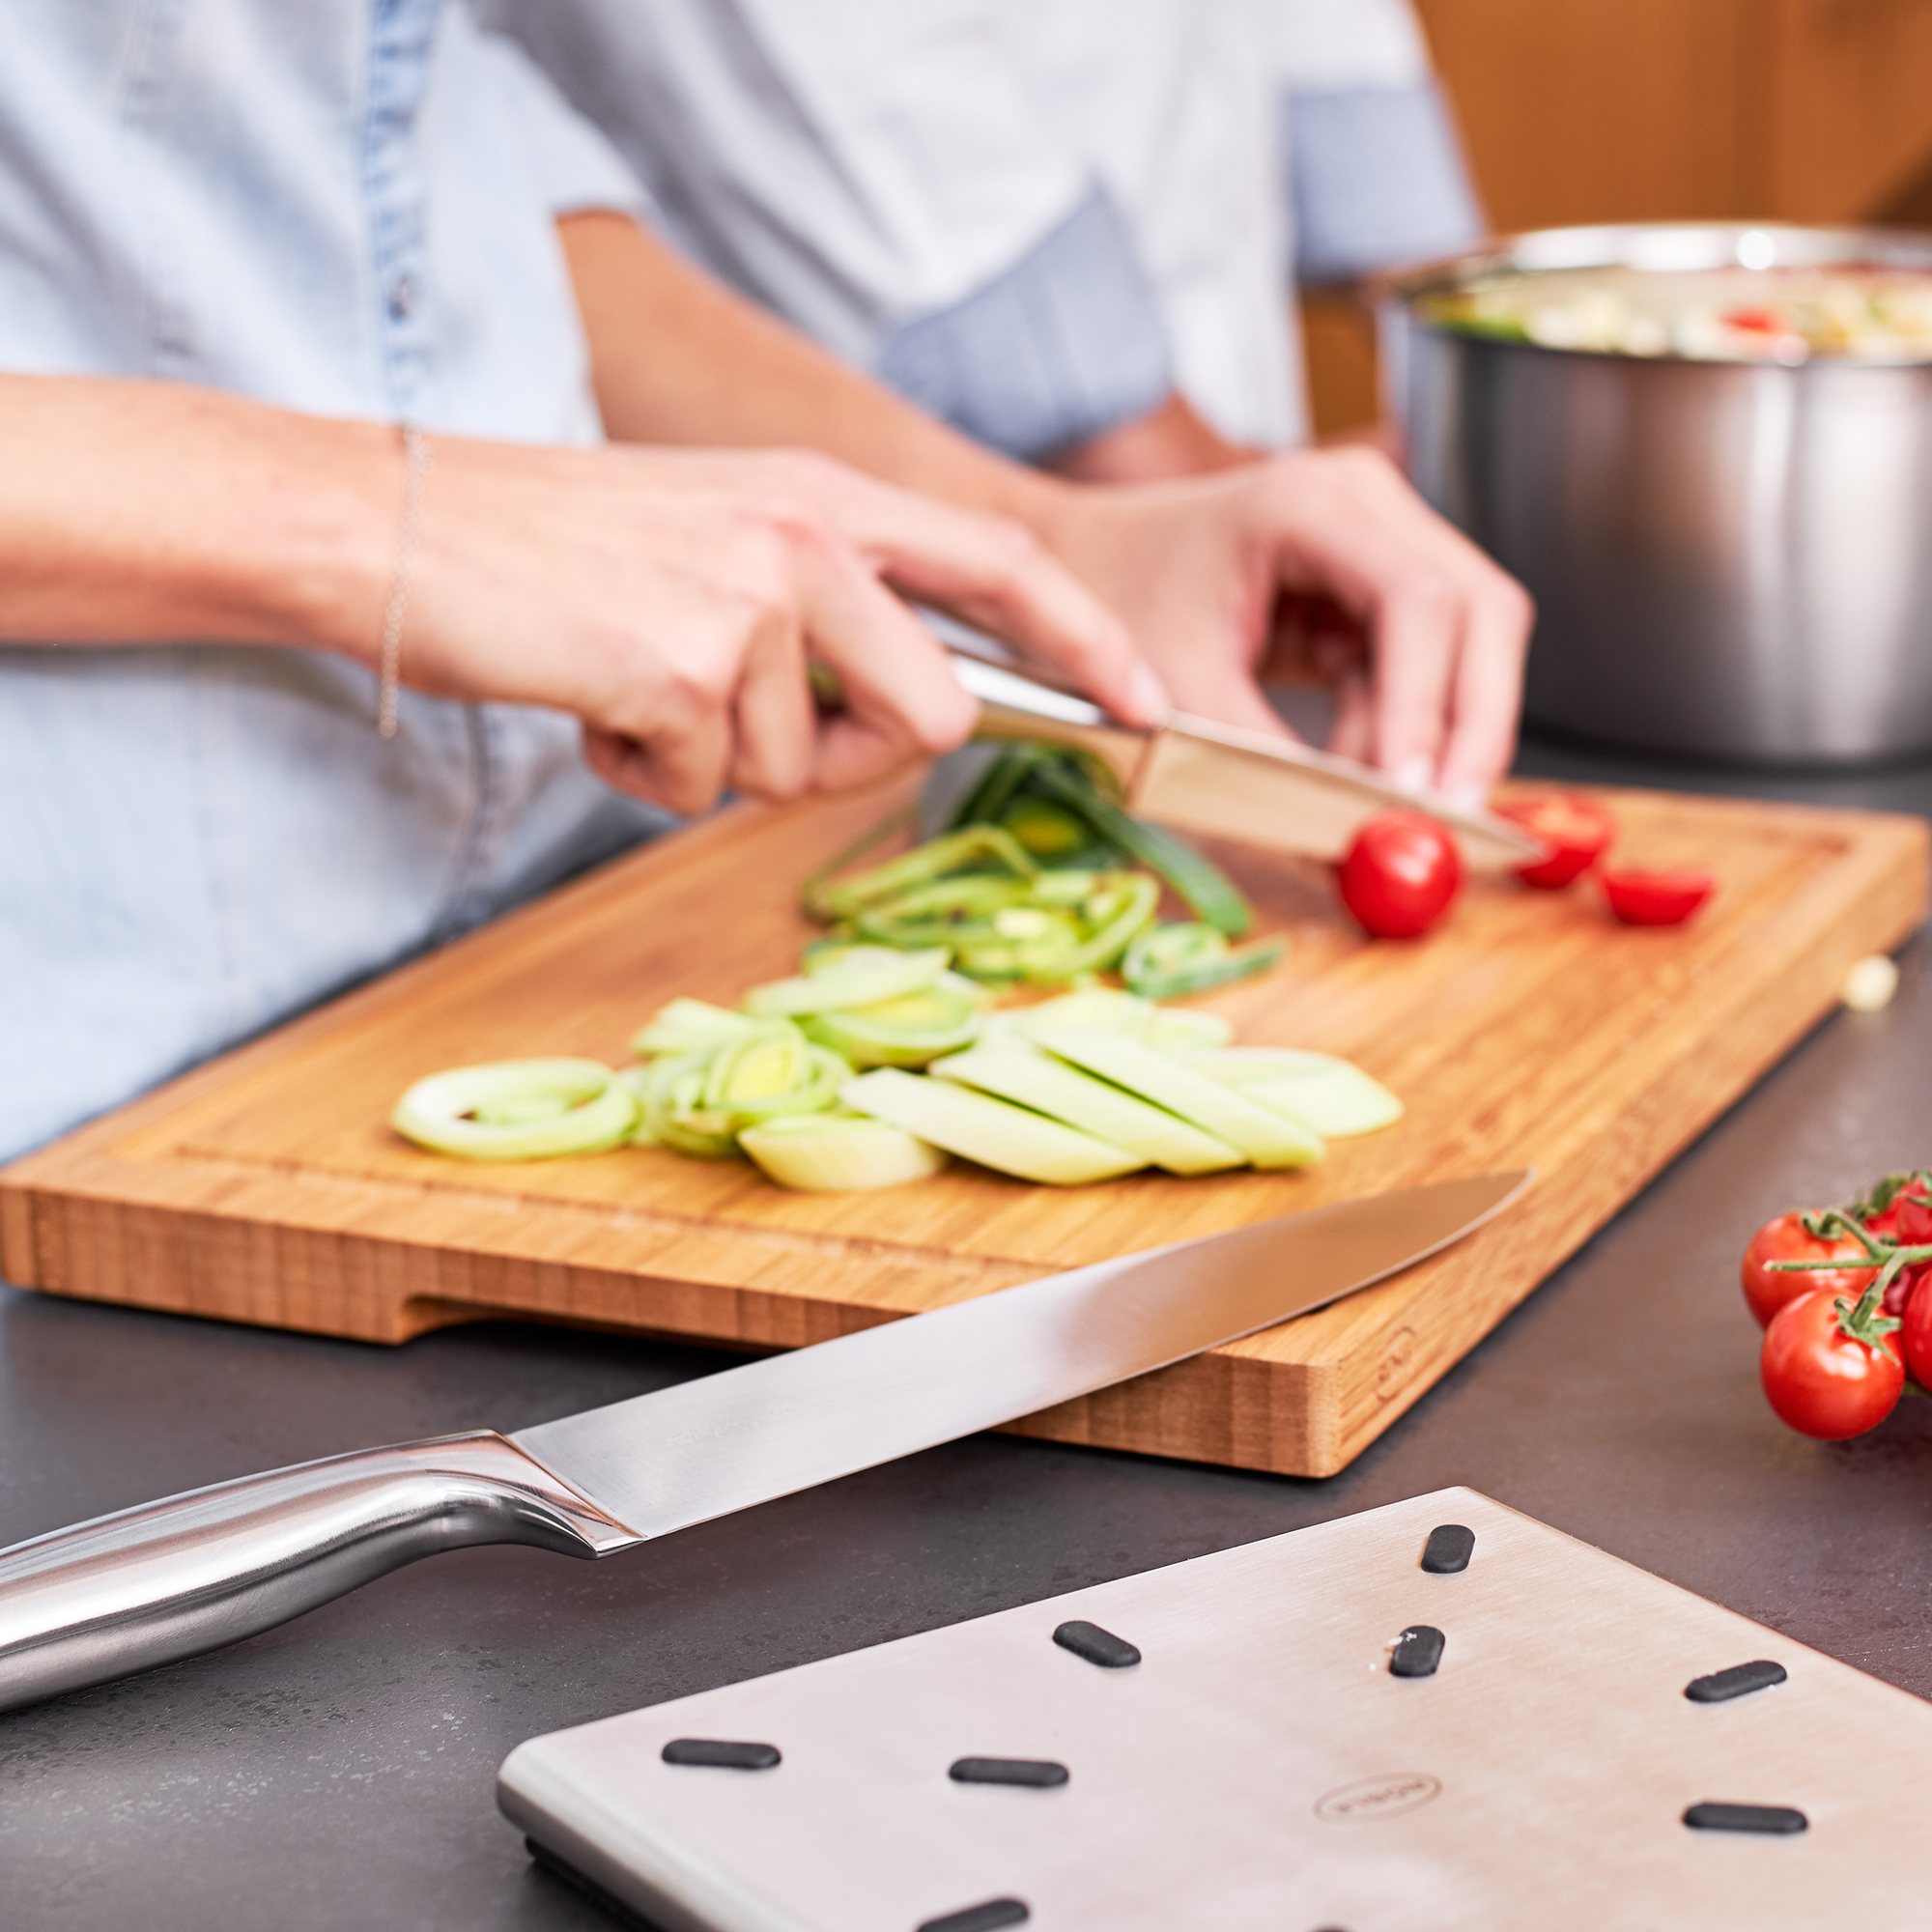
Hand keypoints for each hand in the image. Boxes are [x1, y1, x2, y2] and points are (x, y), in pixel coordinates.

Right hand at [402, 442, 1161, 815]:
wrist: (395, 527)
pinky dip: (643, 776)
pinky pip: (703, 791)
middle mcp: (807, 534)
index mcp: (826, 494)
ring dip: (721, 764)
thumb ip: (829, 600)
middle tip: (751, 730)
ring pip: (803, 770)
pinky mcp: (678, 669)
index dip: (1086, 640)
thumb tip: (906, 714)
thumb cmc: (559, 546)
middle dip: (857, 759)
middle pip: (934, 715)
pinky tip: (590, 701)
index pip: (1003, 564)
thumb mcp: (723, 533)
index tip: (1141, 703)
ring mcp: (748, 599)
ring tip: (636, 685)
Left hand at [1037, 445, 1533, 802]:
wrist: (1076, 562)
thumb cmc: (1109, 598)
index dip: (1430, 703)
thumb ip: (1257, 759)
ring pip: (1463, 647)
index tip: (1415, 795)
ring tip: (1378, 812)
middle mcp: (1364, 505)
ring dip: (1431, 739)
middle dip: (1470, 725)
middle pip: (1479, 612)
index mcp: (1309, 502)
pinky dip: (1396, 733)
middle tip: (1449, 821)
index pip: (1420, 599)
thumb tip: (1338, 839)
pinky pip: (1416, 670)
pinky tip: (1355, 781)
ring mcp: (1377, 541)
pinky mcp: (1369, 592)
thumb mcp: (1176, 686)